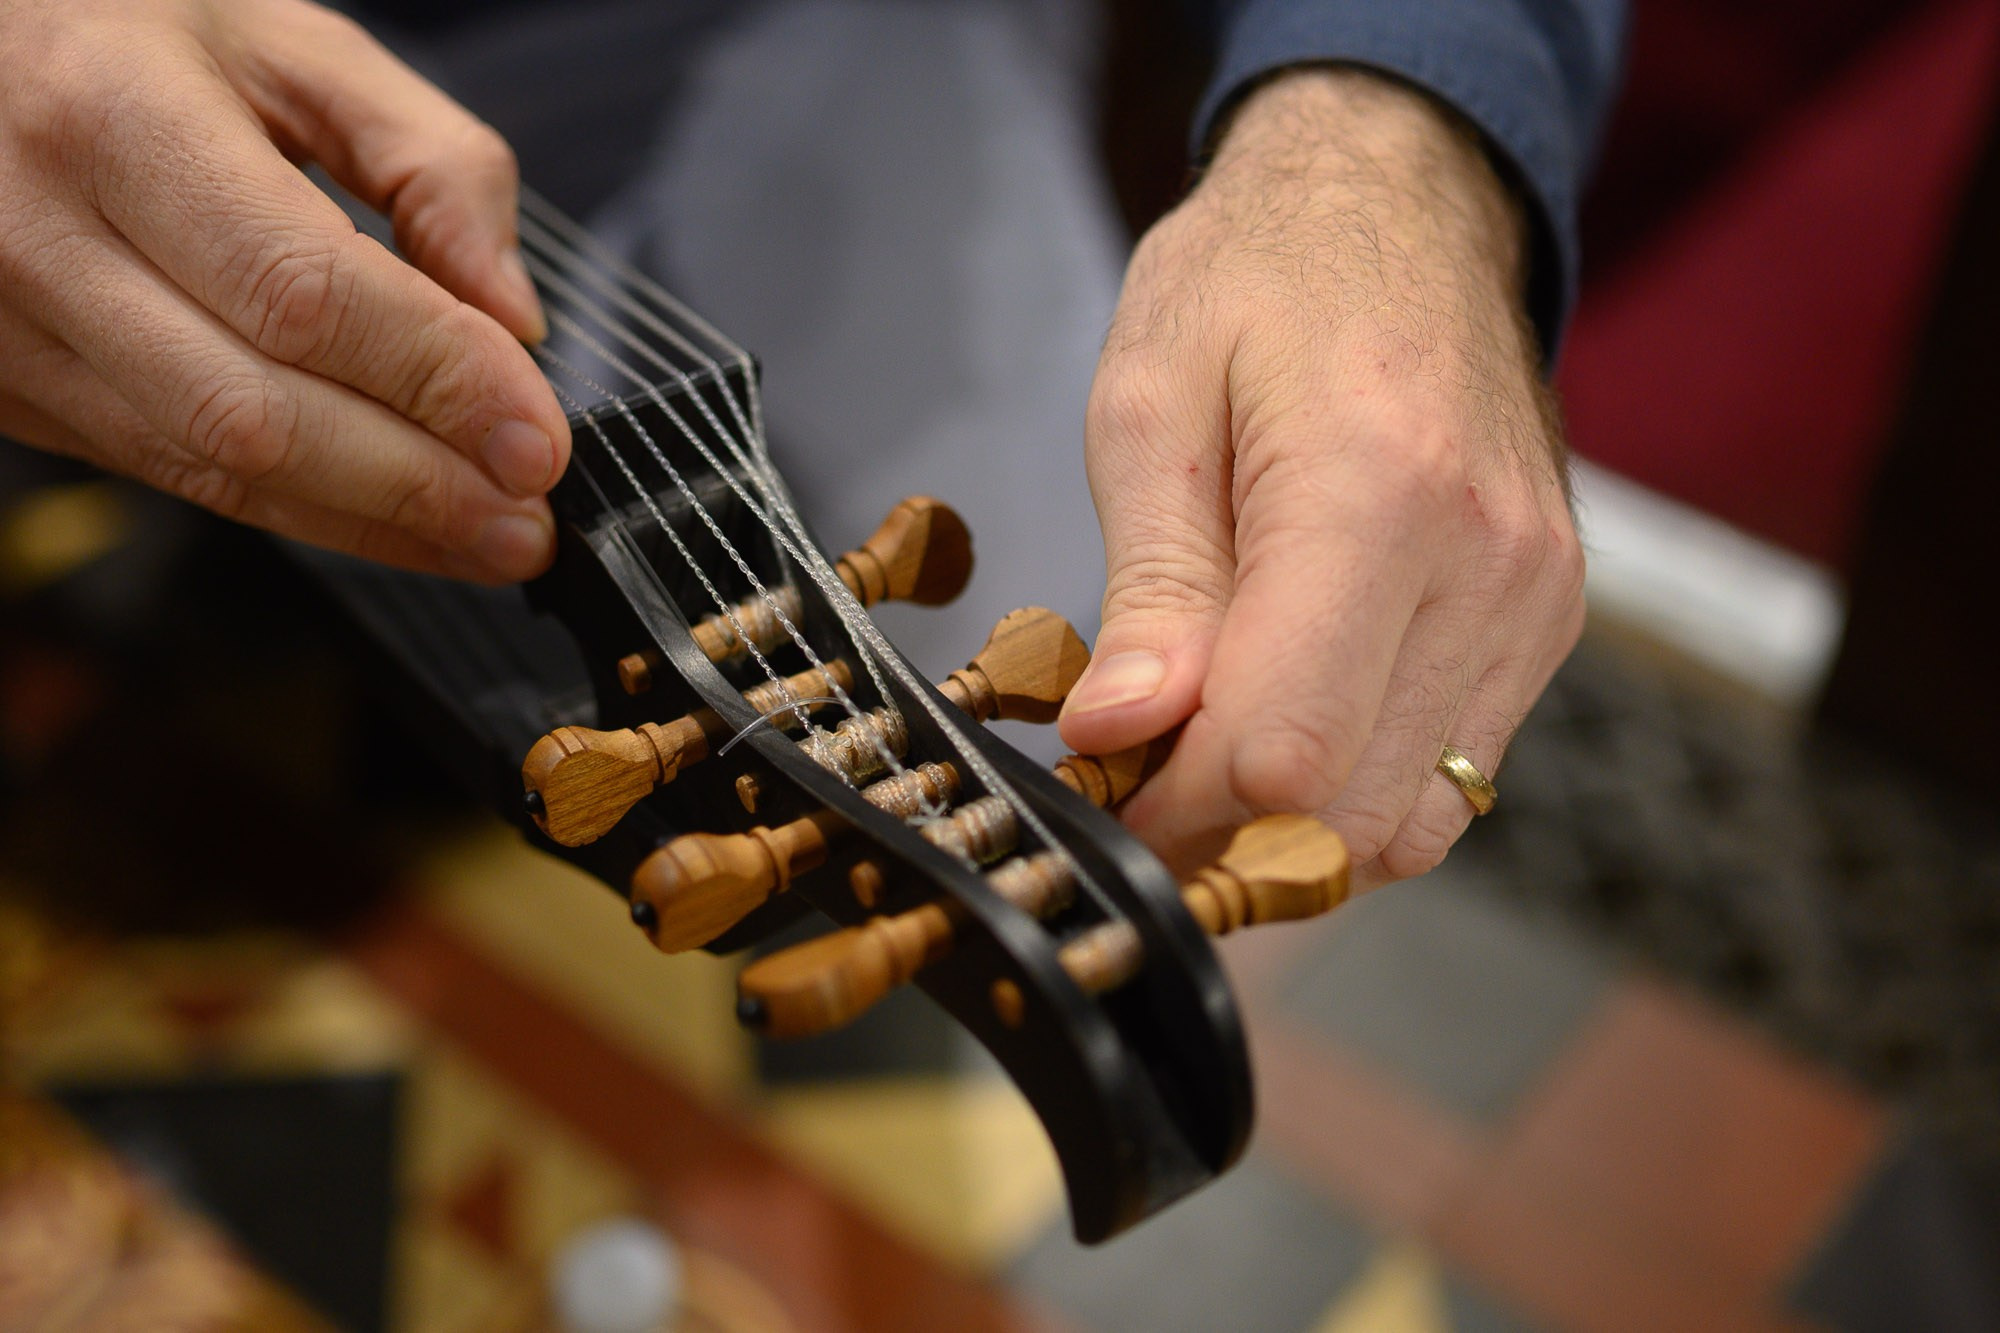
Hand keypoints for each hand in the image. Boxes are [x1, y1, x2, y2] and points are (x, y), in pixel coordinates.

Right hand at [0, 0, 568, 579]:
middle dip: (416, 483)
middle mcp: (37, 234)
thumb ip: (430, 161)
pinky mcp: (10, 390)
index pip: (303, 291)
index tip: (536, 439)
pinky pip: (176, 477)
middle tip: (529, 519)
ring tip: (487, 537)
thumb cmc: (124, 29)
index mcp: (113, 115)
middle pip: (256, 413)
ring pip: (213, 470)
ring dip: (372, 523)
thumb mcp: (290, 39)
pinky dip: (304, 511)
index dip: (435, 378)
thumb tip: (510, 314)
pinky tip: (394, 519)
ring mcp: (8, 329)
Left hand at [1059, 69, 1584, 889]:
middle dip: (1222, 830)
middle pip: (1348, 808)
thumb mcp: (1150, 405)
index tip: (1102, 791)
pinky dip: (1360, 791)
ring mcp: (1536, 599)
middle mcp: (1487, 562)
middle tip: (1135, 781)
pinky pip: (1454, 778)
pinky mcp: (1548, 620)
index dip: (1173, 808)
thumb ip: (1149, 588)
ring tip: (1206, 752)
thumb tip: (1117, 736)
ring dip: (1294, 828)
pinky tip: (1290, 724)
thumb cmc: (1257, 281)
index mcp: (1377, 493)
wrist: (1404, 205)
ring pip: (1411, 820)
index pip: (1283, 750)